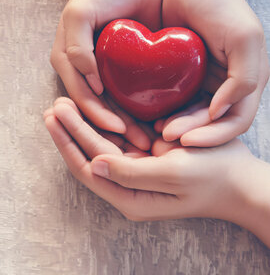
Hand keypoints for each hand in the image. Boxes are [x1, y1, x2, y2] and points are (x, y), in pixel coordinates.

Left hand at [44, 97, 269, 246]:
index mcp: (129, 196)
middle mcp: (127, 185)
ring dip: (84, 123)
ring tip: (64, 101)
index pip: (87, 168)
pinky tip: (94, 104)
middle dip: (71, 129)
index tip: (53, 118)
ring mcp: (136, 170)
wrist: (244, 180)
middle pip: (90, 154)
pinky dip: (106, 121)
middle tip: (54, 104)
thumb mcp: (173, 174)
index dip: (68, 142)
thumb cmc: (214, 178)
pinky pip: (119, 136)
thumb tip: (93, 163)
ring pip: (102, 143)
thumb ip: (130, 172)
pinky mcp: (147, 155)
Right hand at [50, 0, 164, 149]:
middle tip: (139, 147)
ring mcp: (105, 71)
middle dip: (115, 130)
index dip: (98, 117)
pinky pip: (132, 95)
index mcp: (67, 62)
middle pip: (98, 109)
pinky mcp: (126, 68)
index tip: (120, 132)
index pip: (81, 98)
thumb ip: (76, 47)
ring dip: (130, 126)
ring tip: (149, 143)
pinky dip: (141, 111)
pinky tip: (156, 124)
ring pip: (115, 108)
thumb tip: (88, 80)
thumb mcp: (80, 14)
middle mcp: (83, 70)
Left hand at [160, 0, 269, 145]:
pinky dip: (163, 110)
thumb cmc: (223, 5)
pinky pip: (173, 100)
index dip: (213, 136)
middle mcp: (226, 86)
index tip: (187, 140)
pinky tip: (146, 115)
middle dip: (189, 133)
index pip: (234, 122)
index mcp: (247, 82)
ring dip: (175, 126)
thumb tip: (221, 113)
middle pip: (209, 124)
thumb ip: (244, 78)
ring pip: (189, 115)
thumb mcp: (244, 38)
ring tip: (154, 130)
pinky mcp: (181, 74)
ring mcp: (203, 81)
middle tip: (163, 137)